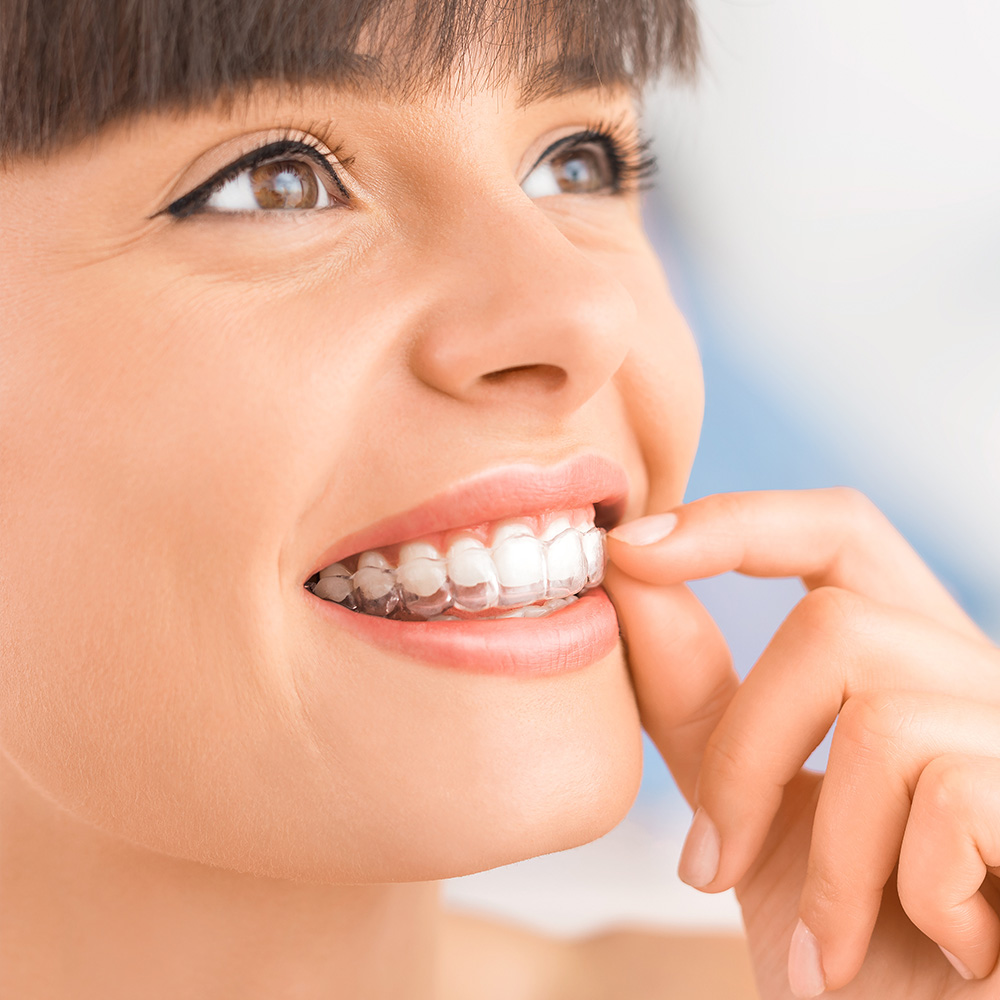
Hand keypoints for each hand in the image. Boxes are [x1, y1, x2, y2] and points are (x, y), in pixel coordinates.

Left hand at [603, 488, 999, 997]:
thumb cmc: (845, 950)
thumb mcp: (752, 809)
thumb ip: (699, 696)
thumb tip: (630, 572)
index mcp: (909, 666)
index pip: (837, 532)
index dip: (737, 522)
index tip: (631, 548)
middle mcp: (981, 683)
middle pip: (838, 625)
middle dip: (748, 752)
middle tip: (714, 863)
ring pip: (883, 721)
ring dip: (829, 860)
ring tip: (829, 948)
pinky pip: (952, 797)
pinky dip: (907, 896)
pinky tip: (942, 954)